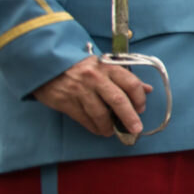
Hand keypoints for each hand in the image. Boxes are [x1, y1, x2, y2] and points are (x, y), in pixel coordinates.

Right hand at [33, 54, 152, 136]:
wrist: (46, 62)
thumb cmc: (81, 66)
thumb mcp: (104, 66)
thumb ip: (125, 78)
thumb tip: (147, 89)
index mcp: (108, 67)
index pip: (131, 84)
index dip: (139, 99)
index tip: (141, 109)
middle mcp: (95, 78)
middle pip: (118, 101)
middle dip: (130, 117)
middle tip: (135, 129)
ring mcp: (80, 90)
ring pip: (100, 114)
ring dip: (109, 126)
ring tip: (112, 131)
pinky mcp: (66, 101)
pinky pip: (84, 119)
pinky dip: (94, 127)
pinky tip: (99, 129)